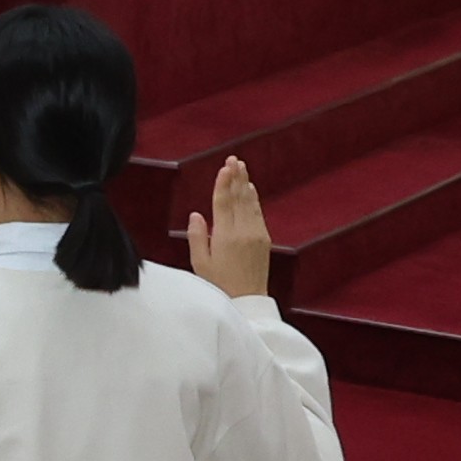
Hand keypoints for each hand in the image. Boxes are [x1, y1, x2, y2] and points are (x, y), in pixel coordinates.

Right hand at [188, 153, 276, 300]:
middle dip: (236, 177)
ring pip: (250, 203)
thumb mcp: (200, 262)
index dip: (223, 183)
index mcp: (225, 236)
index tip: (224, 167)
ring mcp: (257, 234)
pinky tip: (249, 190)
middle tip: (234, 159)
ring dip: (245, 184)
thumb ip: (197, 236)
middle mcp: (244, 231)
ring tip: (241, 167)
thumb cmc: (219, 284)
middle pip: (239, 198)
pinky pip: (257, 213)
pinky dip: (253, 199)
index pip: (223, 202)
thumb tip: (197, 215)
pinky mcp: (264, 239)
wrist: (247, 300)